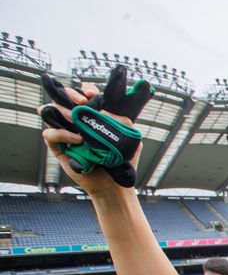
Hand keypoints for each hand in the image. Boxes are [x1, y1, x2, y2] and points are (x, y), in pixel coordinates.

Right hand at [39, 66, 151, 185]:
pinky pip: (50, 134)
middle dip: (71, 95)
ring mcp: (66, 133)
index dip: (86, 90)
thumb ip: (122, 121)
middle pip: (64, 98)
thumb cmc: (122, 161)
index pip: (84, 95)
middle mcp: (77, 122)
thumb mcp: (130, 138)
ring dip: (63, 111)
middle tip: (83, 102)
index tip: (92, 94)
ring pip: (52, 111)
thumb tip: (105, 111)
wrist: (115, 184)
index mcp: (94, 116)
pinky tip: (78, 139)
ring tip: (77, 119)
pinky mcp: (58, 148)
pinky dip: (61, 134)